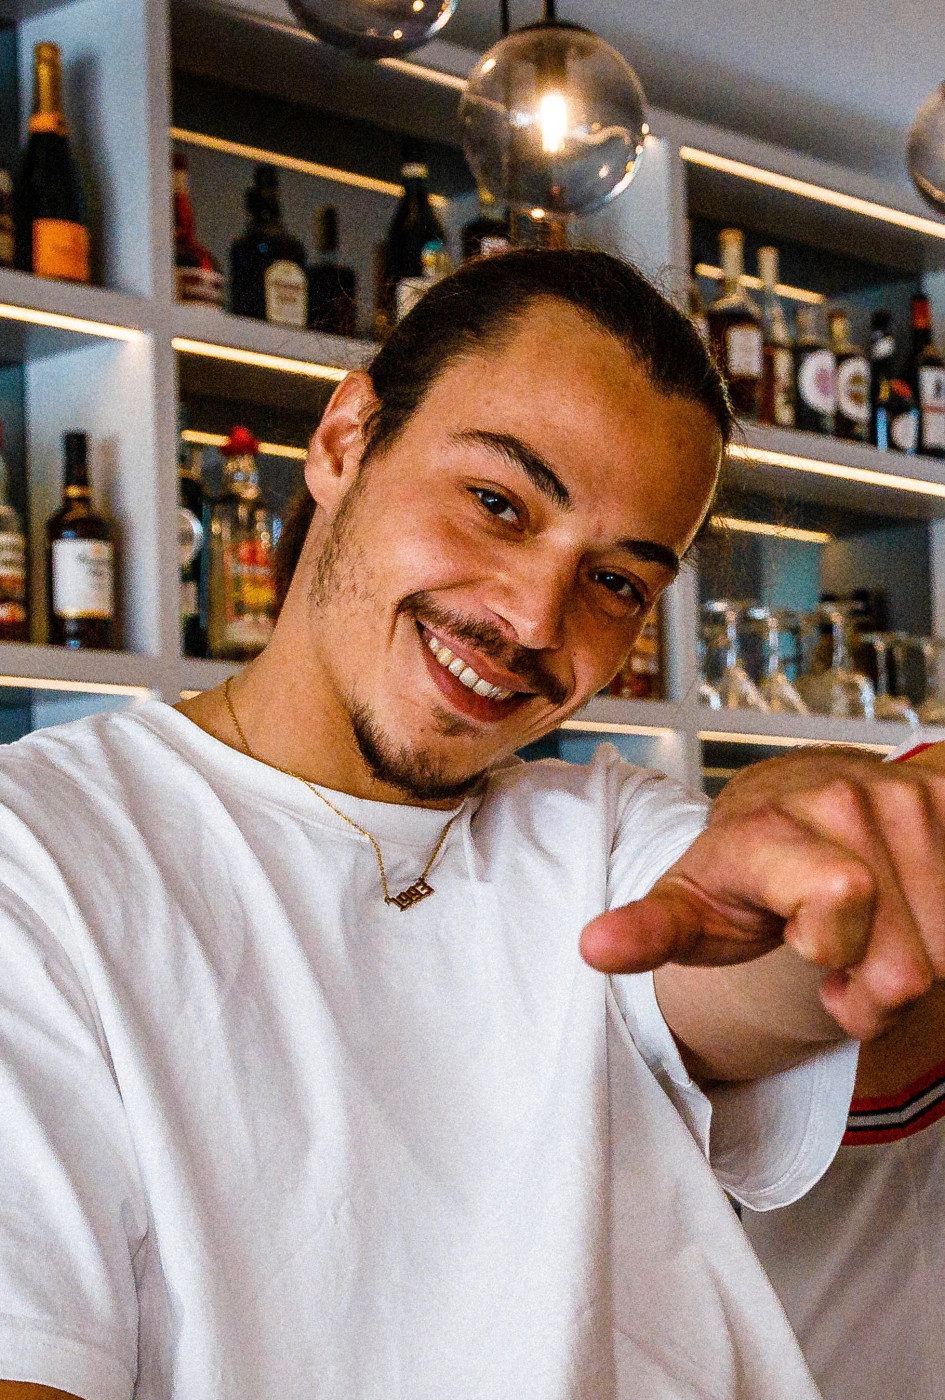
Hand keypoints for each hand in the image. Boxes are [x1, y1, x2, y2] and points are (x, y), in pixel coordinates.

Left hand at [581, 748, 944, 1039]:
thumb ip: (649, 931)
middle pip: (904, 960)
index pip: (839, 893)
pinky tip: (902, 914)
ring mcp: (904, 796)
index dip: (833, 945)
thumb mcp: (689, 903)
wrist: (790, 799)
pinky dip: (942, 934)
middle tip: (835, 963)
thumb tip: (593, 948)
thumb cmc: (739, 869)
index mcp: (768, 827)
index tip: (805, 946)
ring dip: (911, 963)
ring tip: (865, 935)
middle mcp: (842, 798)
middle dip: (872, 988)